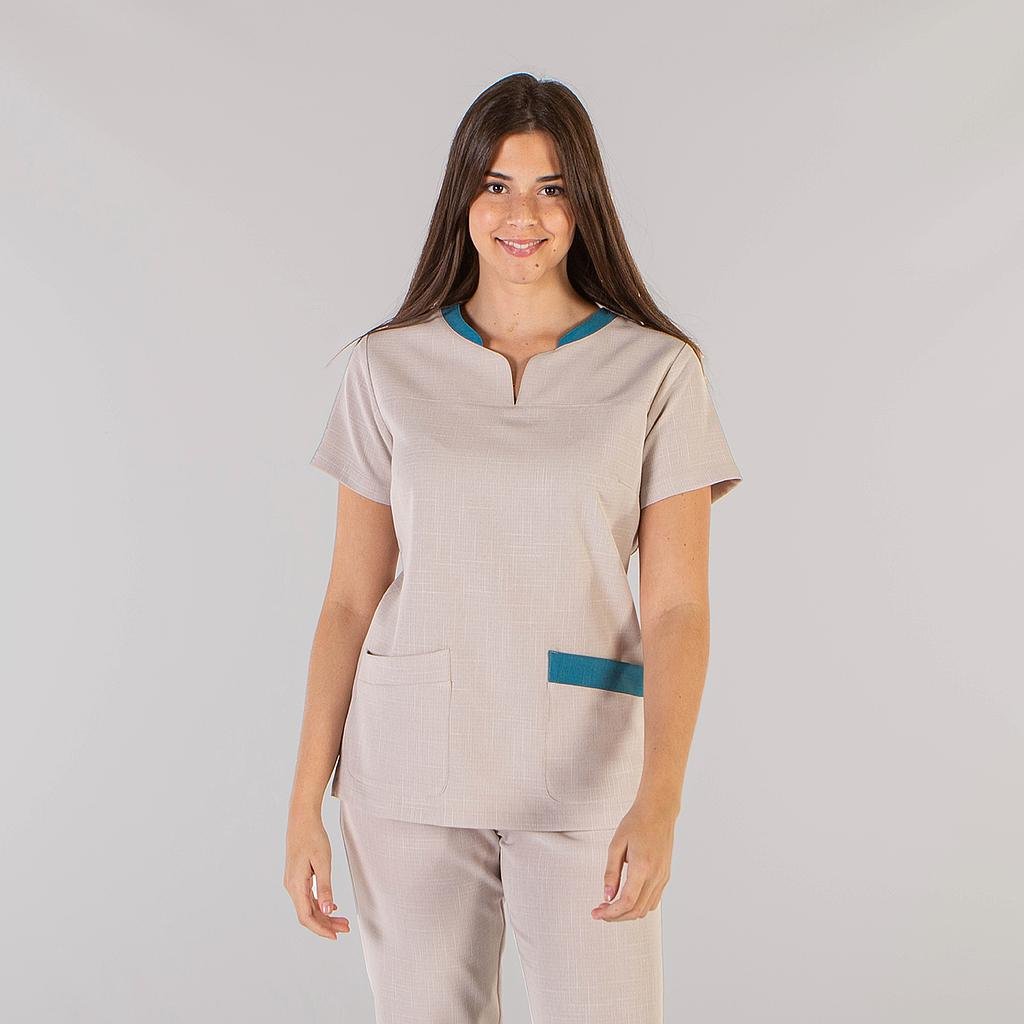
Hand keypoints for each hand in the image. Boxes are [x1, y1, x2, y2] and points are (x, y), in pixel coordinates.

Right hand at [284, 811, 351, 939]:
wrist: (302, 819)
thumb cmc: (313, 837)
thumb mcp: (323, 862)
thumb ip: (325, 888)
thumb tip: (326, 910)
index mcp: (296, 885)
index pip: (306, 917)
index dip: (320, 929)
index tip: (335, 936)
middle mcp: (291, 886)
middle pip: (308, 914)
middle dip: (326, 924)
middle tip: (345, 928)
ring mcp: (293, 882)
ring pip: (308, 906)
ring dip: (324, 915)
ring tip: (342, 920)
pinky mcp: (297, 877)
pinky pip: (307, 897)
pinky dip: (320, 904)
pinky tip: (332, 906)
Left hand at [591, 797, 674, 921]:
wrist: (658, 811)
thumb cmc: (637, 822)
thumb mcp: (616, 845)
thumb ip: (611, 872)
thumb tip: (607, 895)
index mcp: (642, 867)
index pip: (626, 902)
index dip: (610, 913)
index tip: (597, 913)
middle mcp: (656, 875)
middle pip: (636, 910)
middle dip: (616, 916)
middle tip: (601, 912)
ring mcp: (663, 877)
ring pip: (646, 908)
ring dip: (628, 913)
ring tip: (611, 906)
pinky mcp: (665, 875)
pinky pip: (653, 899)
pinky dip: (639, 905)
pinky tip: (627, 899)